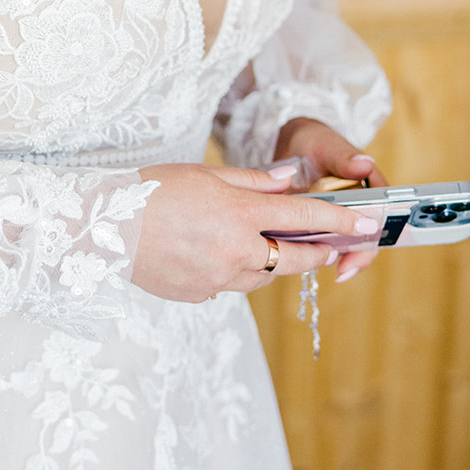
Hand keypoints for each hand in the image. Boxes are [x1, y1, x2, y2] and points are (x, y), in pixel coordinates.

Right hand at [131, 159, 386, 303]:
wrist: (102, 228)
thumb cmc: (150, 190)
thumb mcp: (205, 173)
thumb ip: (252, 181)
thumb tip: (289, 180)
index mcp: (239, 213)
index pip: (305, 218)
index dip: (342, 221)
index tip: (368, 224)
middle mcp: (236, 251)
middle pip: (294, 258)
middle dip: (319, 253)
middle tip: (333, 248)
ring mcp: (219, 279)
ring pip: (262, 275)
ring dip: (269, 261)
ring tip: (253, 242)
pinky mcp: (200, 295)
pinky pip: (228, 285)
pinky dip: (230, 270)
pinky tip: (209, 252)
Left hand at [273, 116, 388, 283]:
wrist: (290, 145)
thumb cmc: (314, 141)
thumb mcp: (326, 145)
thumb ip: (343, 156)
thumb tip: (364, 164)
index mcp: (368, 184)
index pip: (383, 209)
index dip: (377, 228)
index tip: (369, 240)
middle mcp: (358, 204)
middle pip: (367, 234)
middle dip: (359, 254)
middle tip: (345, 269)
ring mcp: (340, 216)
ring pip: (347, 243)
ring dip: (341, 257)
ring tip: (331, 270)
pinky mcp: (320, 224)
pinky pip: (325, 243)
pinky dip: (319, 253)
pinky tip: (308, 260)